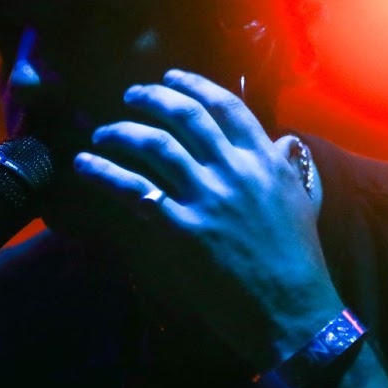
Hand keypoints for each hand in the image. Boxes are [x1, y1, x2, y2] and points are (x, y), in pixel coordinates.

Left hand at [77, 69, 343, 368]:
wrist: (292, 310)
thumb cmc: (298, 260)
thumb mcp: (302, 202)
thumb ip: (287, 166)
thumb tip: (281, 140)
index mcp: (265, 161)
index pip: (226, 106)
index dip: (194, 85)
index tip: (171, 77)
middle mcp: (236, 171)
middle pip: (186, 116)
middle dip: (152, 98)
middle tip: (130, 95)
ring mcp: (208, 199)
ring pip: (156, 145)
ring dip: (122, 131)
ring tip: (103, 132)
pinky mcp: (182, 230)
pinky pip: (135, 190)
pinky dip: (105, 172)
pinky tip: (85, 165)